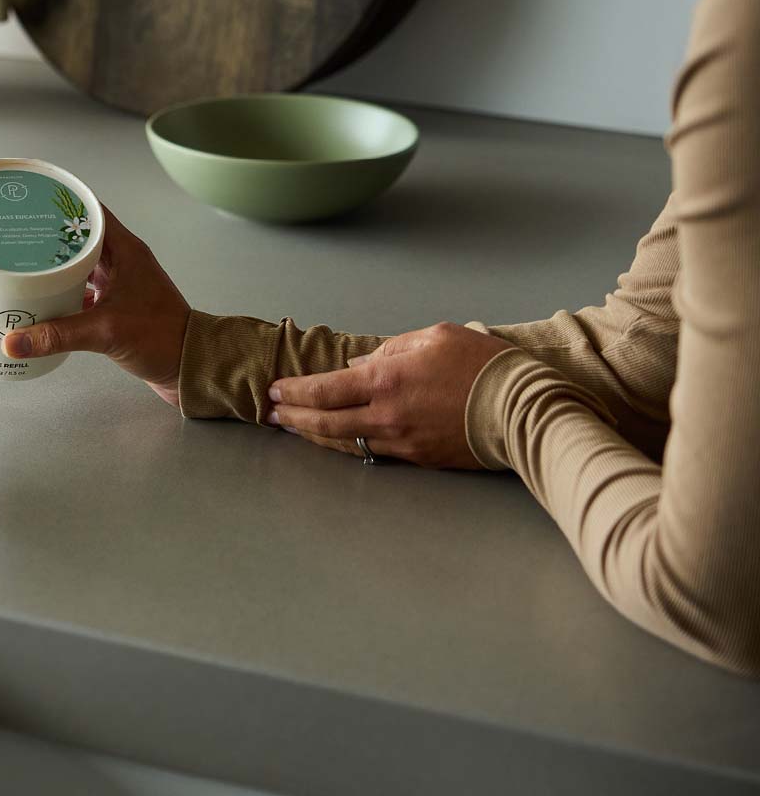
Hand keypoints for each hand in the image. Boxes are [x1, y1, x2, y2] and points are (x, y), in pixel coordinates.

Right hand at [2, 206, 190, 406]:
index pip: (91, 214)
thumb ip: (58, 335)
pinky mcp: (117, 304)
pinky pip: (85, 289)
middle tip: (17, 236)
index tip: (33, 203)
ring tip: (23, 266)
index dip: (62, 205)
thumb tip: (14, 341)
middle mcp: (124, 261)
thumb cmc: (162, 338)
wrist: (189, 365)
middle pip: (81, 239)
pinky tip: (44, 301)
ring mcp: (121, 282)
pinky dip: (65, 292)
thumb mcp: (105, 332)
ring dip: (57, 267)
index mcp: (126, 251)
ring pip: (81, 265)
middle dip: (50, 238)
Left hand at [266, 322, 514, 468]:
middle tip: (271, 414)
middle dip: (293, 417)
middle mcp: (386, 415)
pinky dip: (347, 445)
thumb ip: (391, 349)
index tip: (274, 391)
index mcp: (387, 380)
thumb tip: (360, 367)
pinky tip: (335, 439)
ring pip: (344, 442)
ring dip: (314, 435)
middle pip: (325, 421)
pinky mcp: (418, 459)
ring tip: (293, 428)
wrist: (524, 410)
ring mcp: (401, 442)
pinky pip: (372, 452)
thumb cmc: (483, 365)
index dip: (295, 392)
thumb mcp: (435, 337)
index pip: (326, 389)